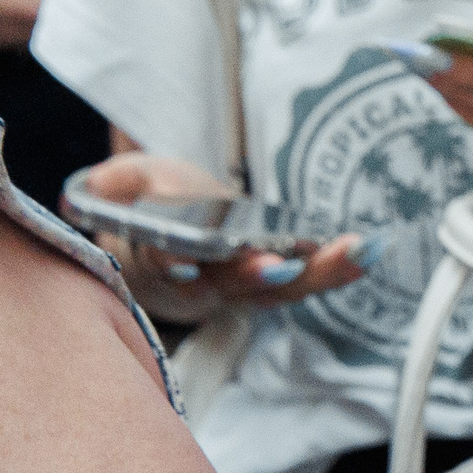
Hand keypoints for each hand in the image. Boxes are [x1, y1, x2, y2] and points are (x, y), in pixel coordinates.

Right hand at [74, 151, 375, 321]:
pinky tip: (372, 248)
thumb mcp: (126, 183)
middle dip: (256, 275)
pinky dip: (341, 268)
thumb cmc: (150, 206)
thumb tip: (101, 184)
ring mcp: (245, 289)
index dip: (173, 262)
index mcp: (161, 259)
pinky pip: (310, 281)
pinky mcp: (277, 284)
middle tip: (281, 266)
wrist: (176, 236)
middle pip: (232, 284)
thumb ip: (116, 182)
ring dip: (320, 273)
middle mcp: (205, 285)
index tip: (184, 262)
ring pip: (282, 290)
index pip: (165, 262)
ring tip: (356, 250)